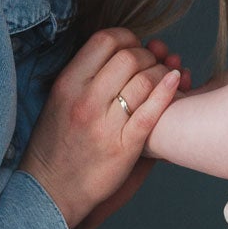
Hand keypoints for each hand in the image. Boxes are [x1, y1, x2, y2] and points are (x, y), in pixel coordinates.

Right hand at [21, 28, 181, 228]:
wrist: (51, 190)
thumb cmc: (57, 145)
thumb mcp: (59, 101)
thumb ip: (86, 76)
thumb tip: (121, 49)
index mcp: (68, 84)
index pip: (104, 40)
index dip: (126, 37)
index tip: (133, 47)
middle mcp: (85, 101)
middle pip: (129, 57)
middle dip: (147, 55)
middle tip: (151, 65)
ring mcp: (105, 125)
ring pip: (145, 80)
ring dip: (161, 72)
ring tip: (163, 77)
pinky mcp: (124, 147)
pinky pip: (152, 111)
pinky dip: (168, 91)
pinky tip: (176, 82)